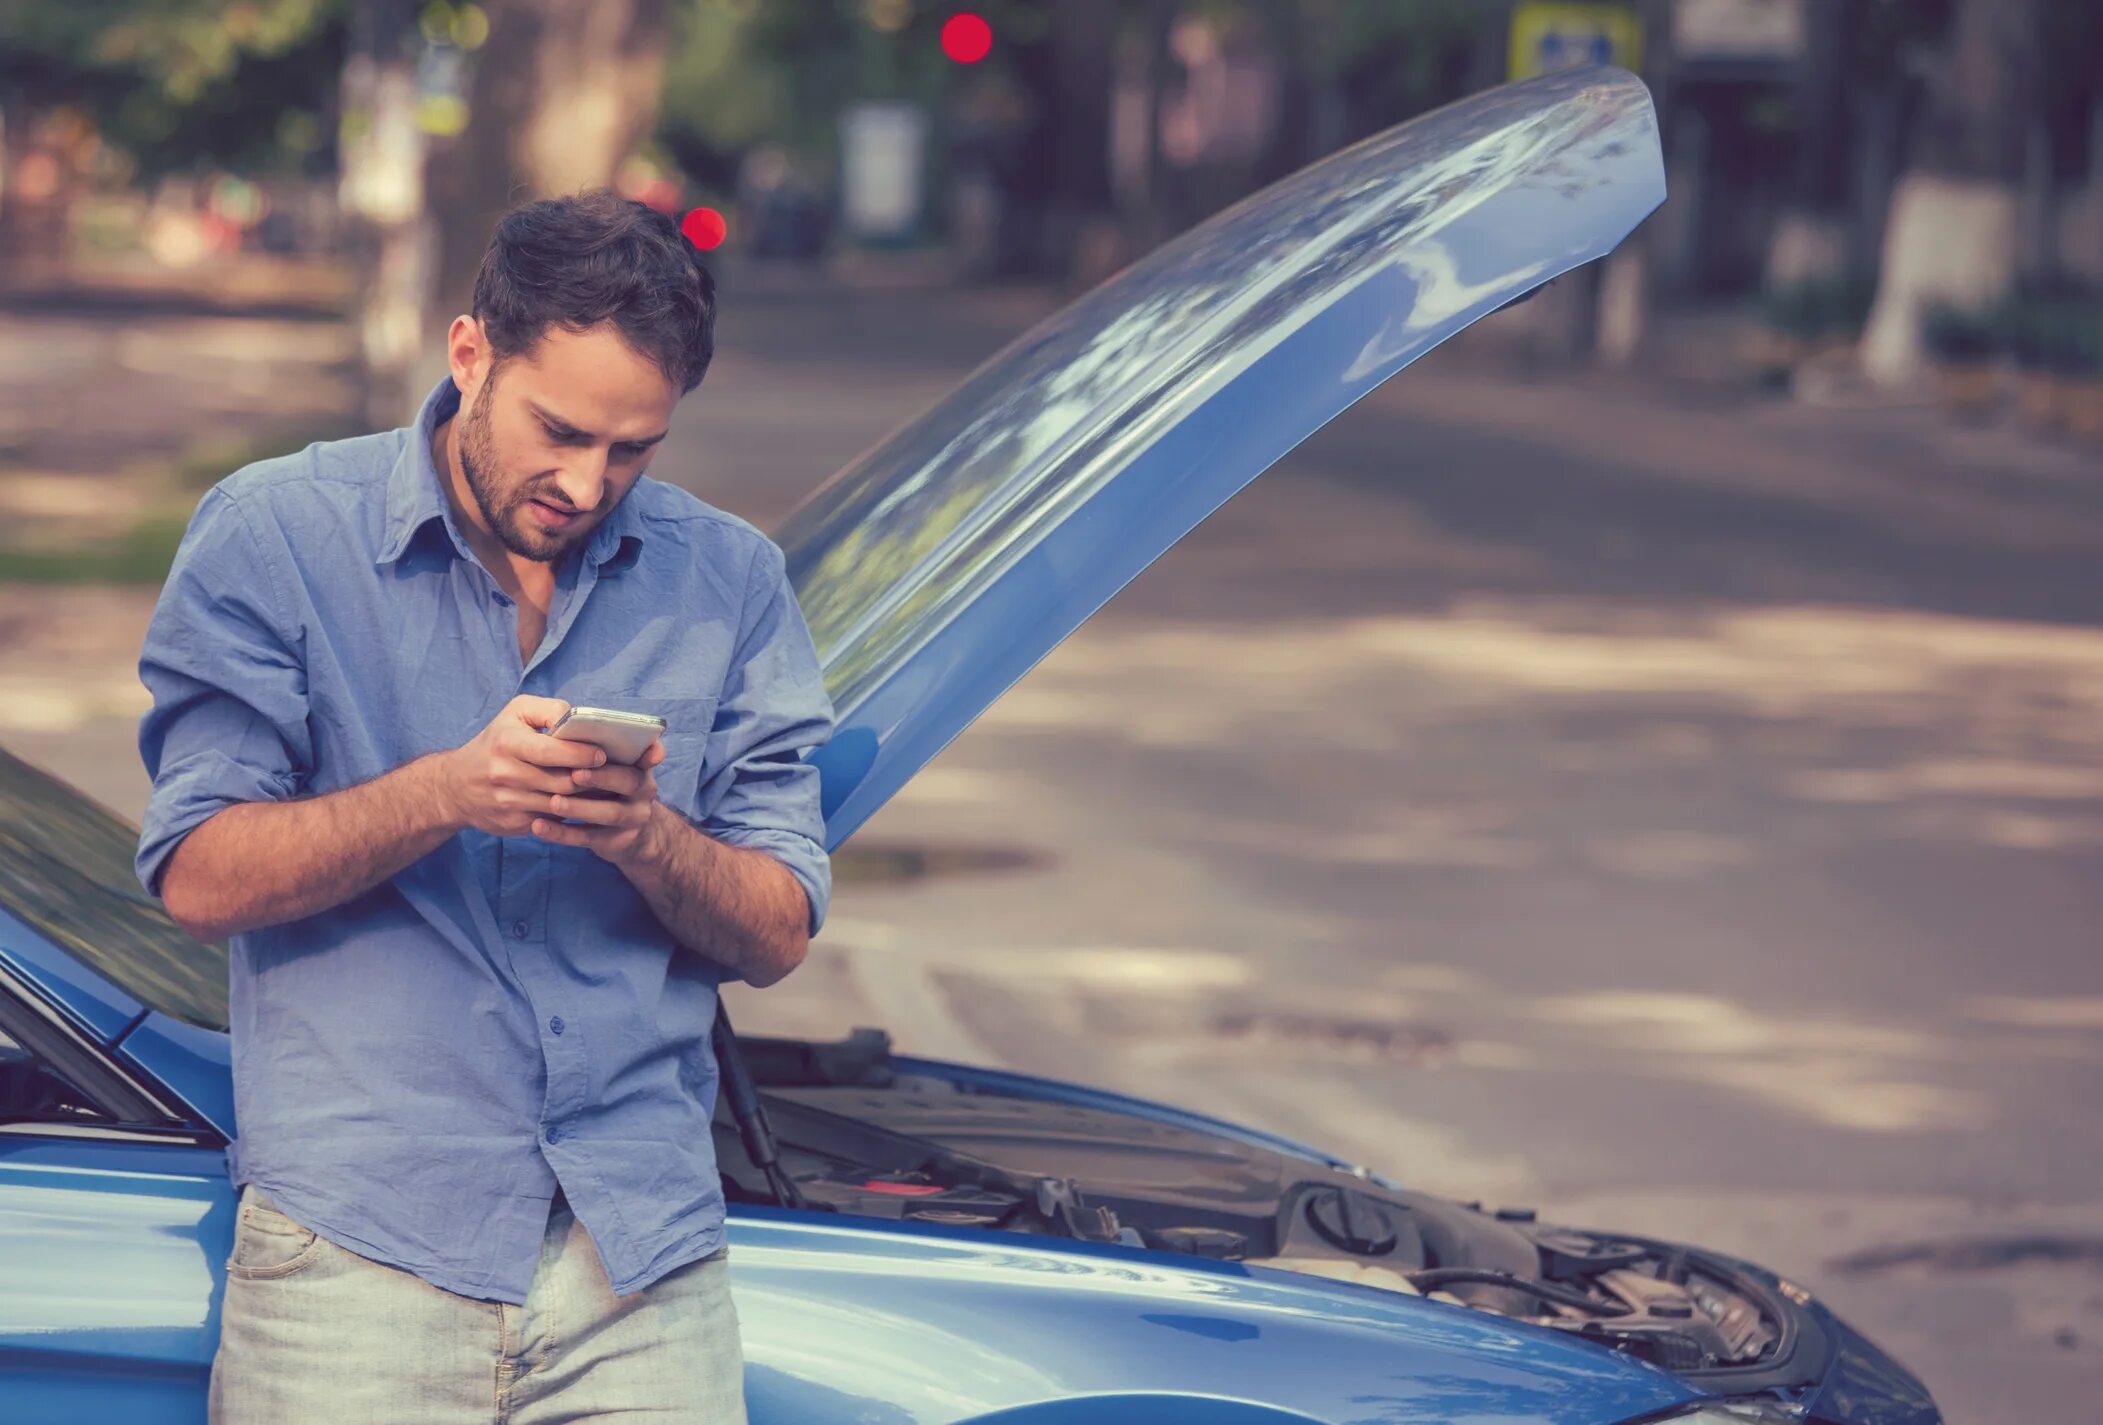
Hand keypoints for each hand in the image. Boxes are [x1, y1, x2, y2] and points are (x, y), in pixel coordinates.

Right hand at [434, 695, 604, 836]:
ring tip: (603, 787)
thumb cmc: (496, 742)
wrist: (456, 786)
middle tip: (610, 773)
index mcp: (507, 743)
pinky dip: (571, 813)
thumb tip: (578, 719)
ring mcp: (509, 802)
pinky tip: (584, 804)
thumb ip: (549, 710)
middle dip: (589, 778)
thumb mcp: (515, 714)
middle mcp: (505, 774)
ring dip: (585, 797)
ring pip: (561, 804)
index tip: (602, 754)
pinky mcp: (514, 824)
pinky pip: (553, 820)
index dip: (580, 754)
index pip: (551, 751)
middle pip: (562, 781)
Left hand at [528, 737, 667, 863]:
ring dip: (580, 807)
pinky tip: (539, 826)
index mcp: (640, 765)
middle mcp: (644, 790)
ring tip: (552, 802)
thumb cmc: (605, 787)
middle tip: (573, 775)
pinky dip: (563, 833)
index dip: (648, 751)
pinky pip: (590, 838)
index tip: (632, 750)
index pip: (649, 754)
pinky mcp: (618, 842)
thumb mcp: (610, 765)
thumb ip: (596, 746)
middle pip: (628, 782)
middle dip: (601, 778)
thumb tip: (565, 721)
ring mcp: (634, 818)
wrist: (624, 833)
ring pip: (609, 813)